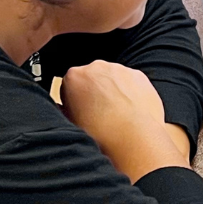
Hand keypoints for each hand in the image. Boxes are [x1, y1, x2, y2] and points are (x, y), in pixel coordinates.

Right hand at [61, 60, 186, 180]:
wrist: (134, 136)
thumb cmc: (102, 132)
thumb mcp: (71, 122)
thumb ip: (65, 107)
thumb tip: (66, 106)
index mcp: (74, 77)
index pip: (69, 84)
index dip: (74, 98)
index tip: (80, 110)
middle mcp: (96, 67)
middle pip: (91, 77)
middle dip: (94, 91)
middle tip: (99, 112)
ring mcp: (119, 69)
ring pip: (112, 78)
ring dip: (112, 90)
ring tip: (116, 113)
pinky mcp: (138, 75)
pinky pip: (130, 81)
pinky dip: (129, 91)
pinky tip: (130, 109)